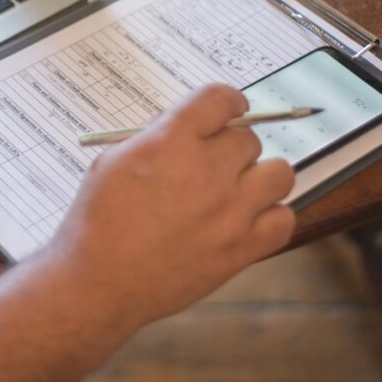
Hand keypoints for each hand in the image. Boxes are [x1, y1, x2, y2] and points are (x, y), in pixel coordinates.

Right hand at [49, 85, 296, 328]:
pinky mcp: (241, 250)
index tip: (225, 113)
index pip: (221, 99)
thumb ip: (155, 138)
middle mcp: (206, 172)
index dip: (226, 103)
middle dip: (230, 147)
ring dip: (259, 177)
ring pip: (279, 174)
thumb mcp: (113, 161)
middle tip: (212, 163)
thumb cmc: (98, 222)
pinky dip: (270, 217)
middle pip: (249, 139)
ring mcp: (229, 213)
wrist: (98, 282)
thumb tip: (189, 128)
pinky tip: (246, 220)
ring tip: (236, 190)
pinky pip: (284, 219)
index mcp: (171, 143)